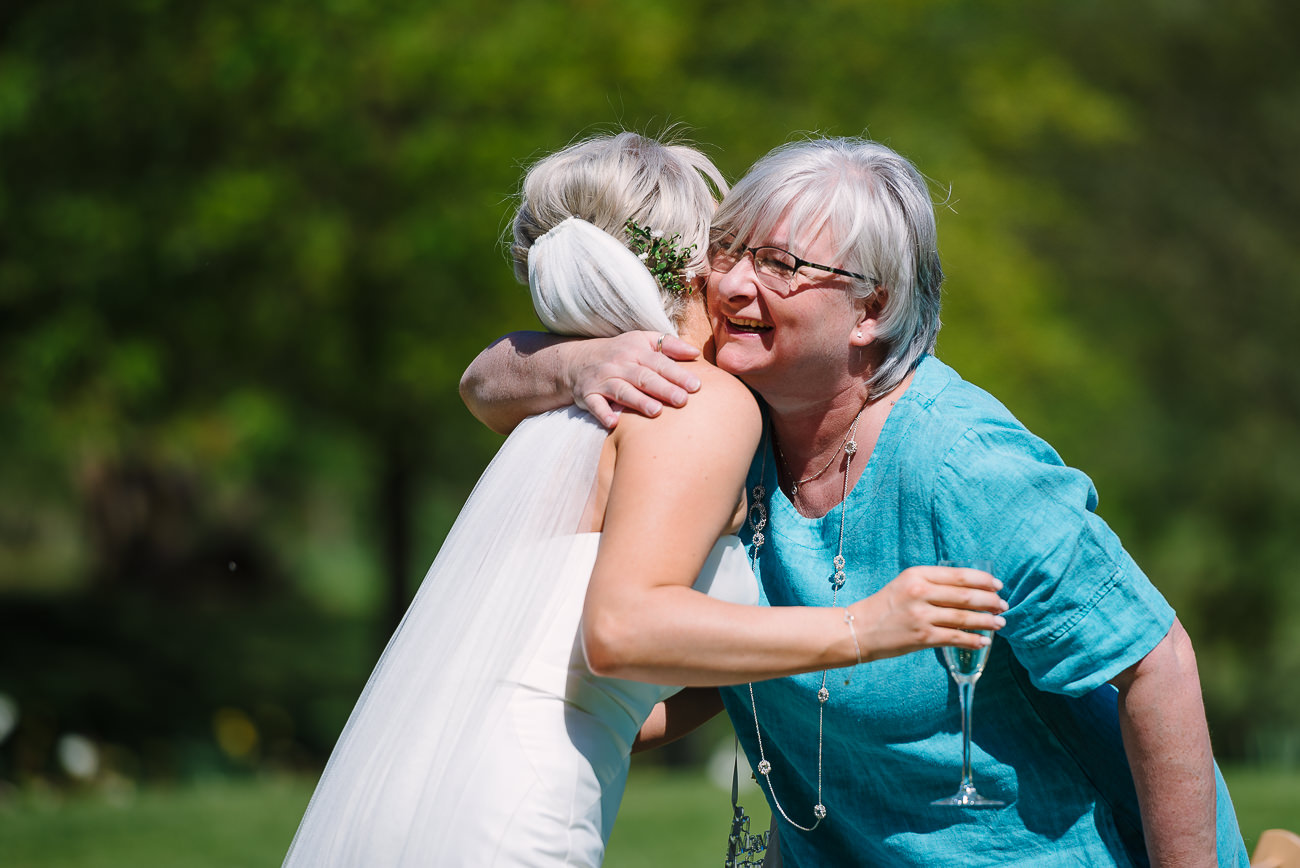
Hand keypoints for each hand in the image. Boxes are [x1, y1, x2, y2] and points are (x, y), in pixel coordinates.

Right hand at [565, 331, 701, 427]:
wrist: (576, 360)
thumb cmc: (619, 352)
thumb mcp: (641, 340)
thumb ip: (668, 344)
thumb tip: (695, 352)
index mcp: (635, 351)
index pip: (659, 362)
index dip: (677, 374)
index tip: (696, 386)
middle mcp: (619, 365)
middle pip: (643, 377)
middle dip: (663, 388)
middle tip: (682, 400)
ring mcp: (603, 380)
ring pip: (622, 391)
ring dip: (638, 401)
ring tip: (656, 411)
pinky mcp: (588, 395)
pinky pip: (595, 405)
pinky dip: (603, 413)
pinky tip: (613, 422)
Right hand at [850, 566, 1006, 661]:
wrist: (858, 630)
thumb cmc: (884, 607)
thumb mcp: (905, 584)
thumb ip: (932, 583)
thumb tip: (968, 590)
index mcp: (917, 574)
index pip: (959, 575)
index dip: (983, 580)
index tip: (997, 585)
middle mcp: (920, 592)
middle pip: (966, 595)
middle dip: (990, 600)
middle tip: (1003, 605)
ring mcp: (921, 615)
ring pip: (964, 617)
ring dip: (987, 621)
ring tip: (1000, 623)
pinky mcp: (922, 637)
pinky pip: (955, 638)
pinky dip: (973, 640)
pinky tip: (984, 642)